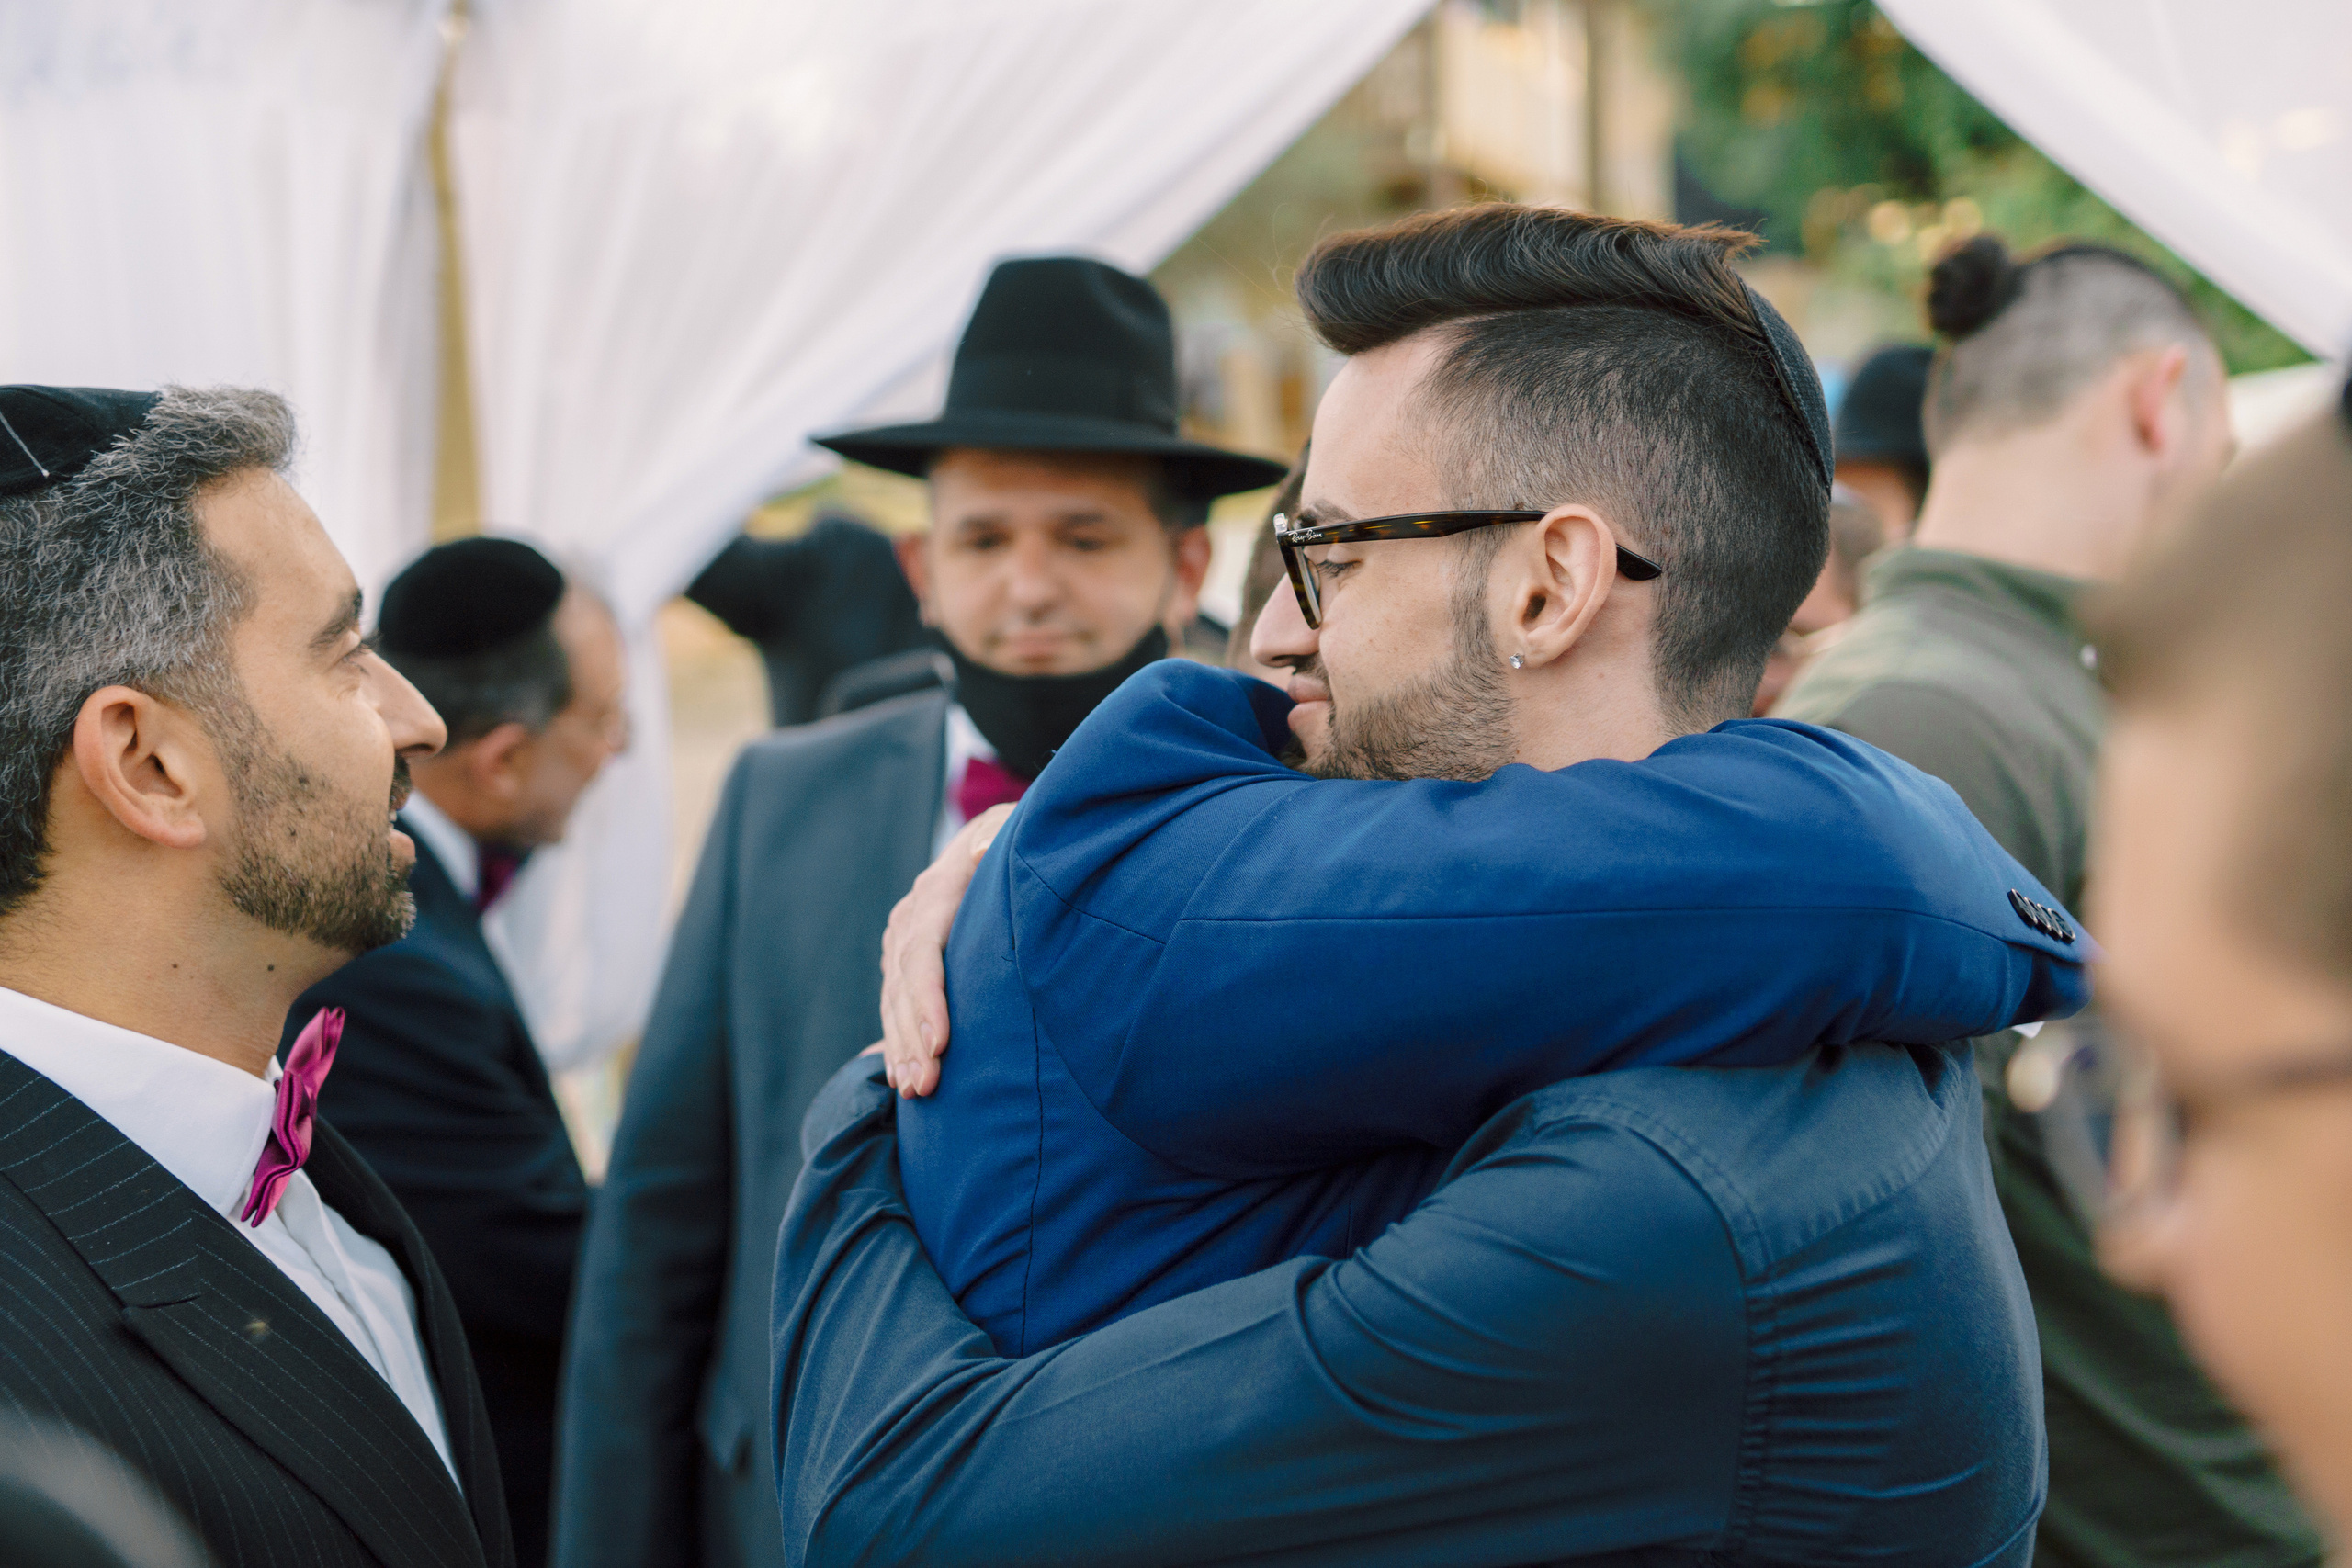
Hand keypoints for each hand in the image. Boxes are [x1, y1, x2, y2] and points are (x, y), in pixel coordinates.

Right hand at [878, 803, 1012, 1097]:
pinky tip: (902, 1076)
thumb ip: (999, 841)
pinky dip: (897, 1040)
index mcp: (938, 890)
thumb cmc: (1016, 837)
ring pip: (893, 999)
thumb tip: (983, 854)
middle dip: (912, 1038)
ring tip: (915, 1089)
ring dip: (901, 1047)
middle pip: (903, 983)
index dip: (928, 998)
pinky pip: (895, 1003)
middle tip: (926, 1084)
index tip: (941, 1041)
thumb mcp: (1012, 830)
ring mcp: (903, 938)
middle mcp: (911, 916)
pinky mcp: (905, 958)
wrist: (991, 835)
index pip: (923, 950)